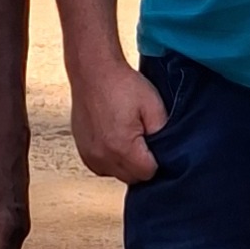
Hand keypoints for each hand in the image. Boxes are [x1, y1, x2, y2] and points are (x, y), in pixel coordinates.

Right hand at [68, 59, 168, 183]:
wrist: (93, 70)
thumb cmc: (122, 84)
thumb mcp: (153, 106)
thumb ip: (162, 134)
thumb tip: (167, 154)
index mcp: (121, 147)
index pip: (148, 174)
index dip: (157, 161)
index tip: (156, 144)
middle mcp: (102, 157)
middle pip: (132, 178)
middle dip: (142, 164)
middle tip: (144, 138)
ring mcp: (89, 155)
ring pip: (117, 174)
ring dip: (126, 164)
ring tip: (129, 137)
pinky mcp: (82, 150)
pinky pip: (103, 167)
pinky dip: (111, 159)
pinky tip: (115, 139)